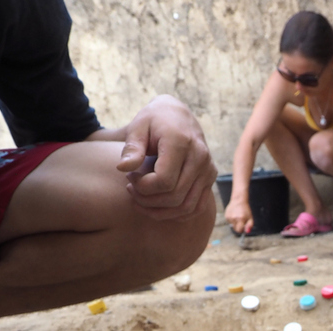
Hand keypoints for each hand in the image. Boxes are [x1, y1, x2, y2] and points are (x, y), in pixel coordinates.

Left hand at [114, 95, 216, 220]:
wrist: (178, 115)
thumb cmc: (154, 121)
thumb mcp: (138, 128)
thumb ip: (131, 148)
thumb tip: (122, 168)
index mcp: (181, 143)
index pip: (163, 181)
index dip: (142, 186)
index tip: (128, 176)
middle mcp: (200, 158)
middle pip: (174, 196)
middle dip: (147, 200)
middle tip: (131, 189)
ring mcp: (208, 170)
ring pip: (186, 207)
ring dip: (160, 211)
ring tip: (141, 200)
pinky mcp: (210, 178)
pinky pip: (196, 207)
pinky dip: (177, 214)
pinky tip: (158, 207)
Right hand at [226, 198, 253, 234]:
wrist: (238, 201)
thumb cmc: (246, 210)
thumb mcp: (250, 218)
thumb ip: (249, 225)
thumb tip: (247, 232)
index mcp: (241, 219)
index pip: (239, 230)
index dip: (241, 230)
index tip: (243, 227)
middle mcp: (234, 219)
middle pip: (235, 229)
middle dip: (238, 227)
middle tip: (241, 221)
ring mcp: (229, 217)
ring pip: (232, 225)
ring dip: (235, 223)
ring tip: (237, 217)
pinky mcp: (226, 216)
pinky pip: (229, 221)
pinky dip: (232, 220)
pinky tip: (234, 215)